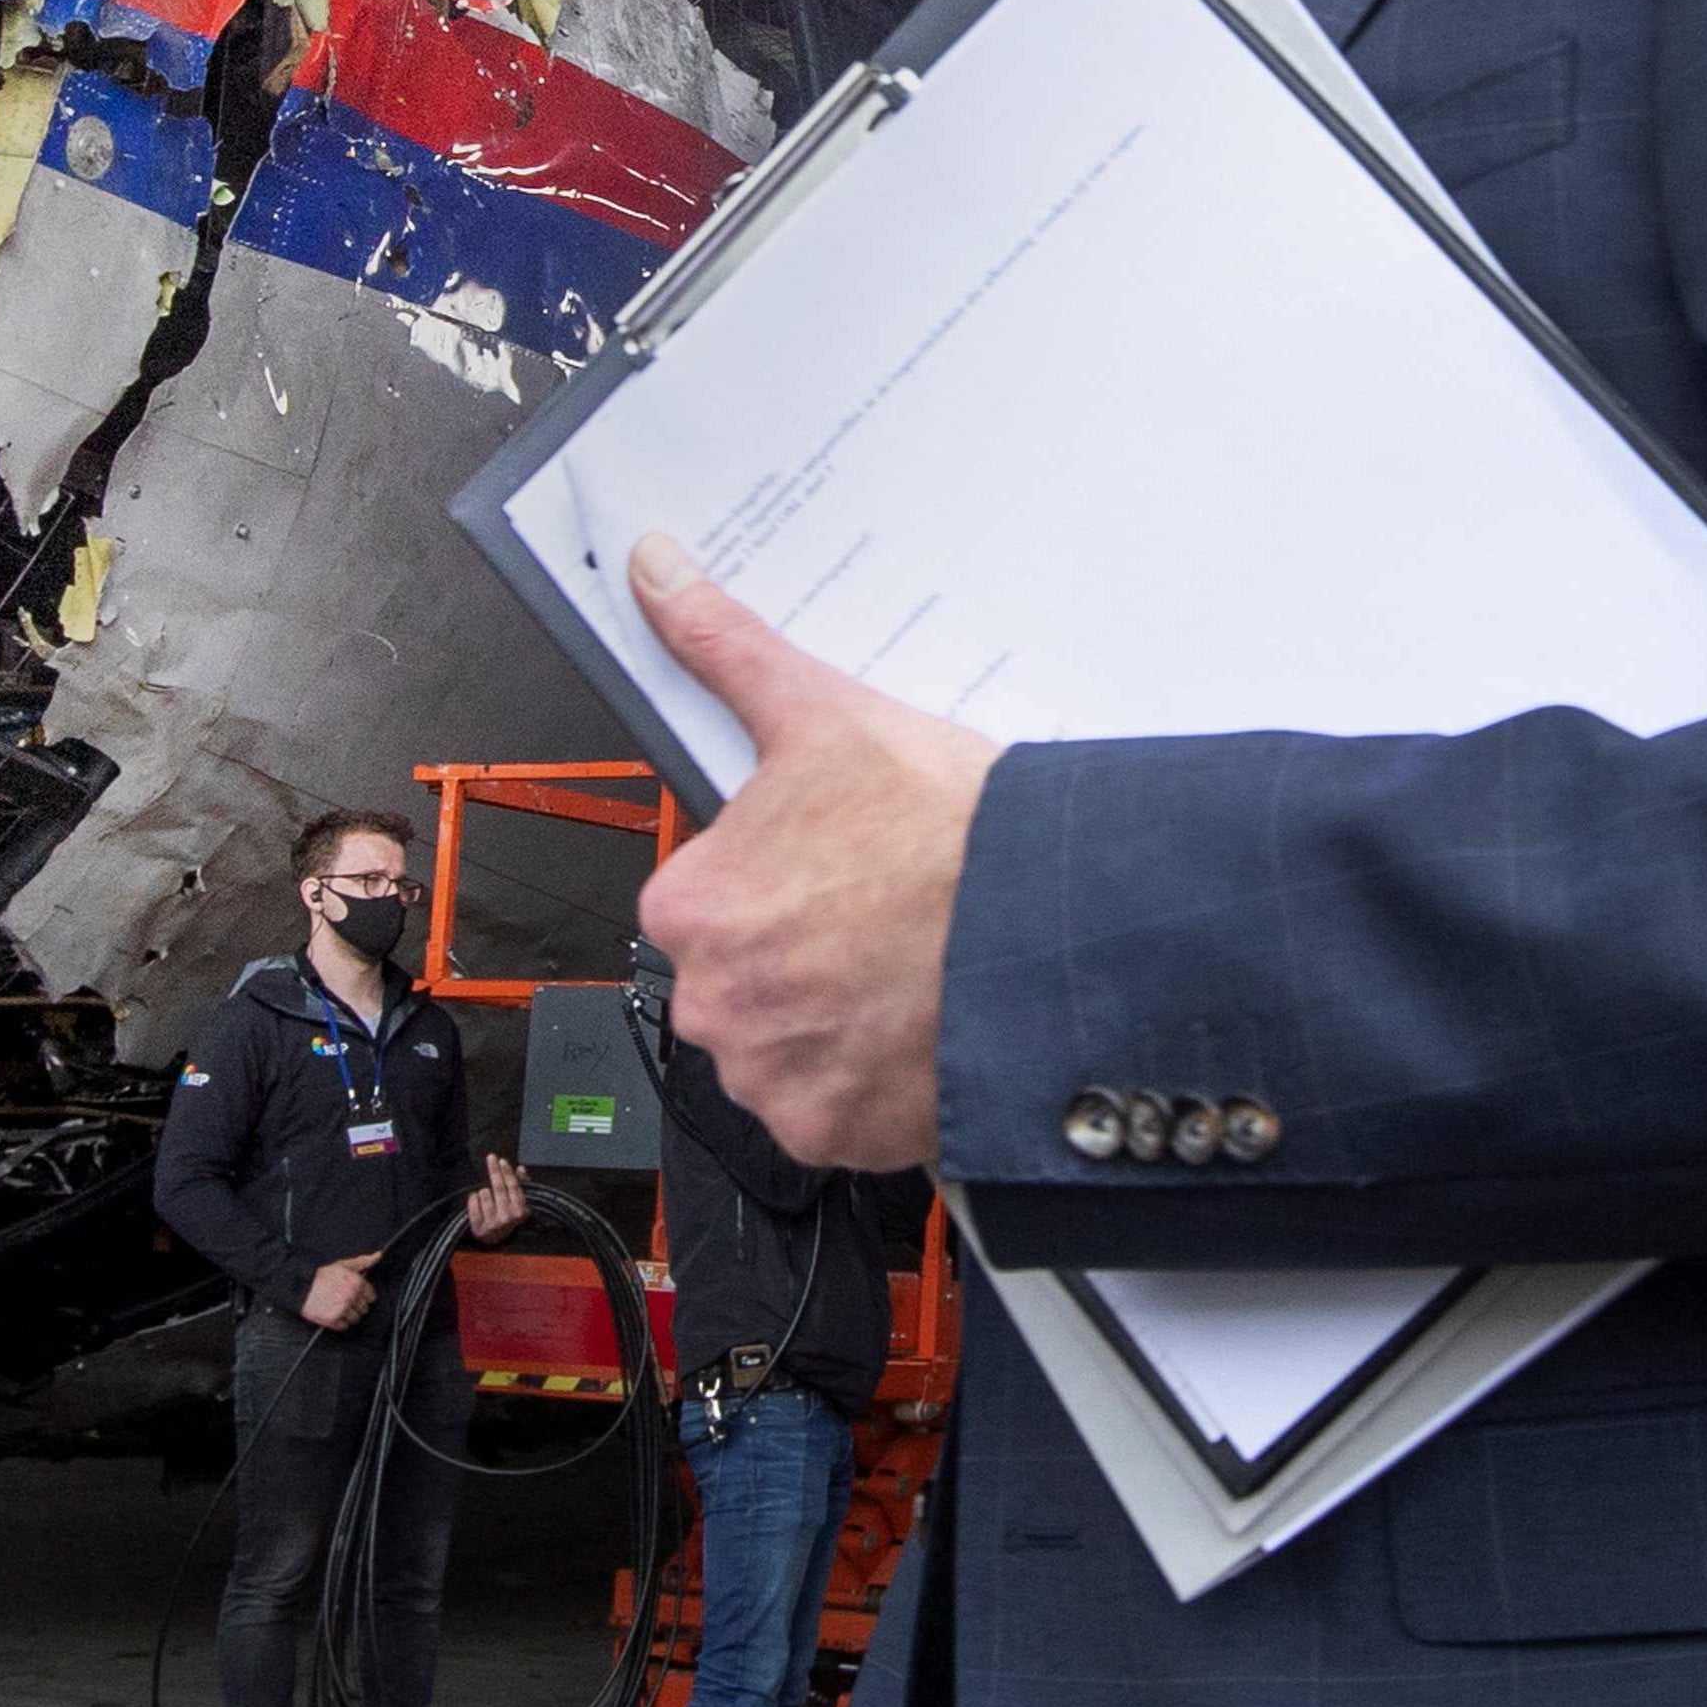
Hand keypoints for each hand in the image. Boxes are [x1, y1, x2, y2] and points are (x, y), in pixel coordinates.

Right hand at [298, 1256, 379, 1331]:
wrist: (300, 1285)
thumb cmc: (321, 1274)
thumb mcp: (343, 1264)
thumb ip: (363, 1261)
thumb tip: (379, 1255)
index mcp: (356, 1283)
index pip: (371, 1297)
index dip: (363, 1295)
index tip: (354, 1294)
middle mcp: (351, 1297)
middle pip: (364, 1309)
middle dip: (355, 1305)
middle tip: (343, 1299)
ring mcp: (343, 1309)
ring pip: (355, 1318)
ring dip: (348, 1314)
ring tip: (337, 1306)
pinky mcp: (333, 1319)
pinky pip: (344, 1326)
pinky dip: (339, 1322)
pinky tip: (332, 1312)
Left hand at [458, 1153, 530, 1242]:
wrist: (493, 1238)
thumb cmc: (506, 1213)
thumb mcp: (516, 1202)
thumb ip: (520, 1184)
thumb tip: (521, 1168)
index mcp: (520, 1211)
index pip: (513, 1187)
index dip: (507, 1173)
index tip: (501, 1160)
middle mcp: (508, 1218)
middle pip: (499, 1188)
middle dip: (495, 1171)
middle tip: (491, 1158)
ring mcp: (493, 1223)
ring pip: (485, 1194)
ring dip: (483, 1190)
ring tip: (486, 1194)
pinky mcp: (479, 1227)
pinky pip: (473, 1203)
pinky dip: (473, 1198)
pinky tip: (476, 1199)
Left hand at [628, 533, 995, 1170]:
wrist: (1055, 937)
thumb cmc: (944, 830)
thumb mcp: (823, 714)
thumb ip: (722, 646)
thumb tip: (650, 567)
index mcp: (689, 908)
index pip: (706, 898)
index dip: (774, 879)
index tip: (834, 868)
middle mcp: (712, 1008)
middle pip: (743, 979)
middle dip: (800, 956)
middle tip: (881, 920)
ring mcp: (774, 1083)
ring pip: (787, 1048)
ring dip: (833, 1023)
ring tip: (909, 974)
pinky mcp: (838, 1138)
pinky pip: (837, 1114)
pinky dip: (872, 1085)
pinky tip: (921, 1031)